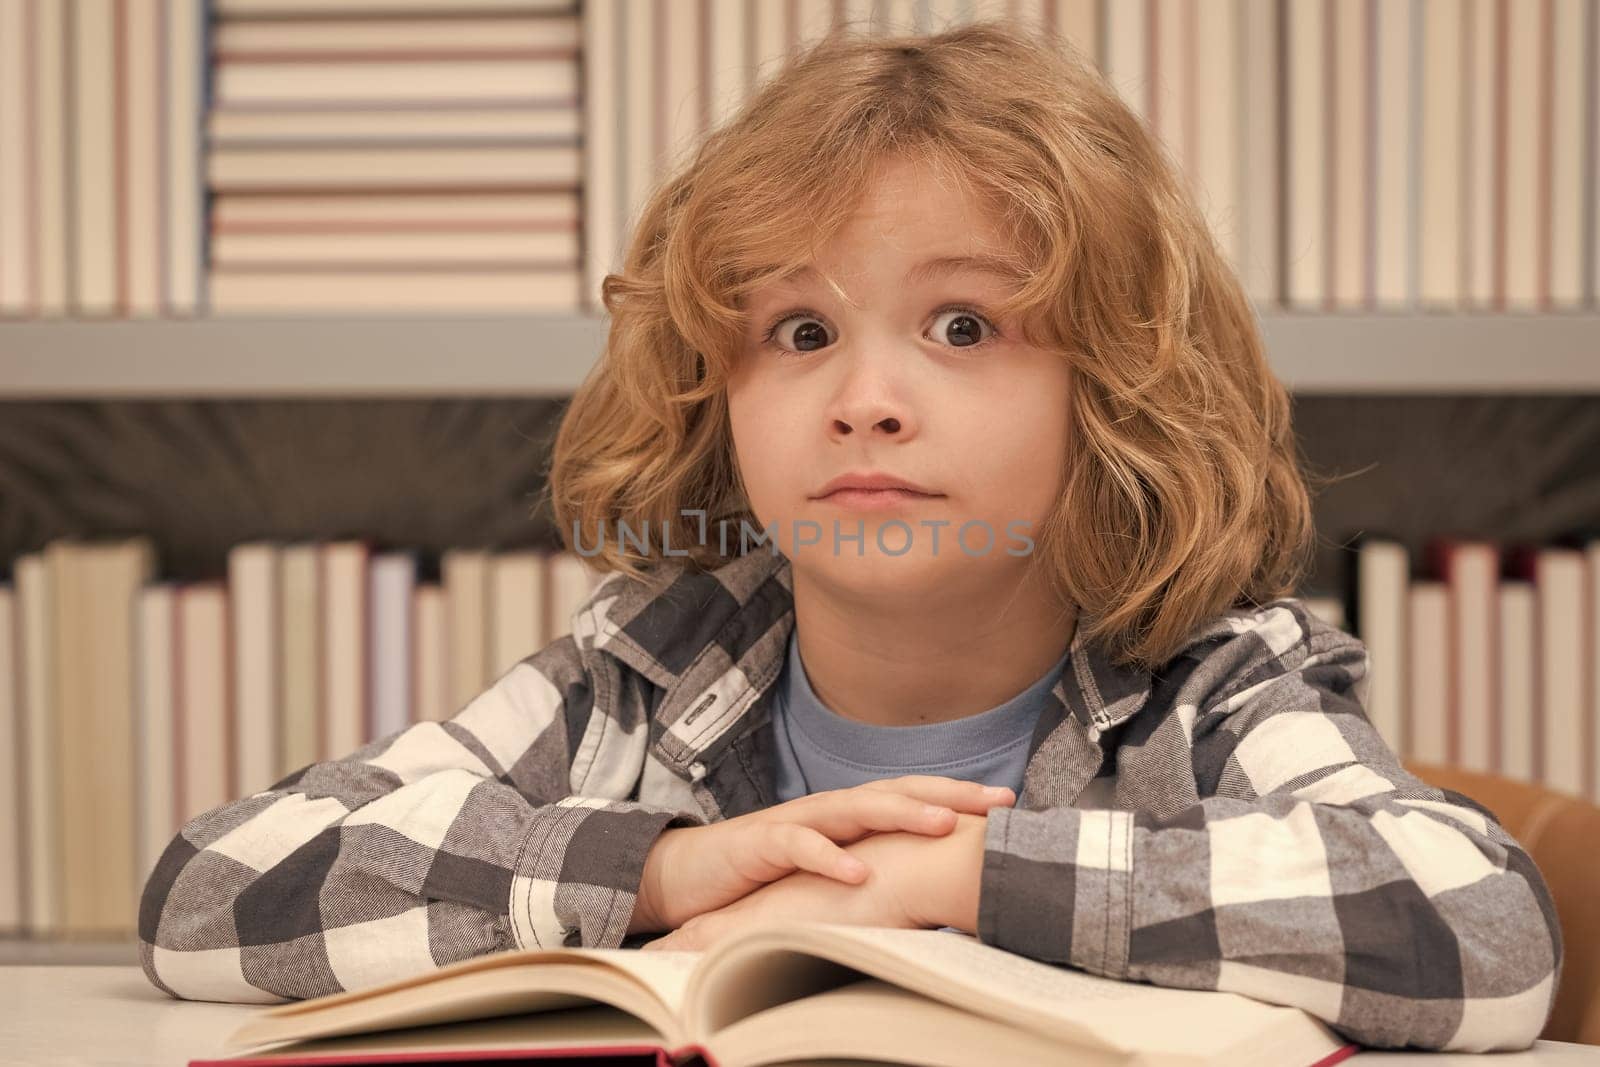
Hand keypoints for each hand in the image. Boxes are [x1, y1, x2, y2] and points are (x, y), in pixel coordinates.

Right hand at [630, 777, 1012, 934]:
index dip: (959, 795)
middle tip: (998, 801)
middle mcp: (831, 809)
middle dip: (949, 794)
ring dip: (901, 814)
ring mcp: (798, 821)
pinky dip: (830, 858)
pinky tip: (859, 873)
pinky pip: (800, 846)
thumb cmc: (771, 875)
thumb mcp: (833, 872)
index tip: (1009, 804)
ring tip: (943, 825)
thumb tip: (936, 891)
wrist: (695, 874)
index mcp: (851, 814)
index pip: (913, 796)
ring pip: (856, 808)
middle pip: (897, 791)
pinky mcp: (763, 843)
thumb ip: (876, 869)